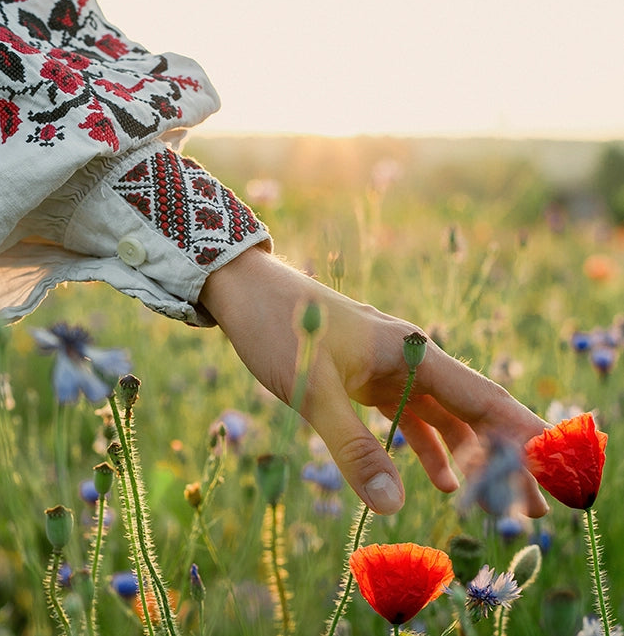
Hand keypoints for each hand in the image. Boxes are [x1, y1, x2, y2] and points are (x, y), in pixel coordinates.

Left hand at [199, 247, 548, 516]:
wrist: (247, 293)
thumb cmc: (280, 329)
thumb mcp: (313, 391)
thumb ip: (352, 447)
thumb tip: (393, 504)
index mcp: (411, 352)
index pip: (482, 396)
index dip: (522, 434)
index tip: (554, 470)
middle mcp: (410, 359)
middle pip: (470, 411)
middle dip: (501, 459)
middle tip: (526, 510)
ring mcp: (390, 368)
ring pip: (443, 416)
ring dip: (468, 457)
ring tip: (486, 505)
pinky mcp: (368, 377)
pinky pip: (410, 416)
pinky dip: (428, 446)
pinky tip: (437, 479)